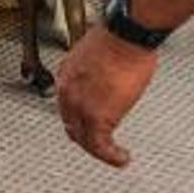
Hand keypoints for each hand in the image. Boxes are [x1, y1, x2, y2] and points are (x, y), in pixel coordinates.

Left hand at [55, 23, 157, 166]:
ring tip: (115, 155)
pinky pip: (100, 146)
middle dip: (86, 136)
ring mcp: (80, 106)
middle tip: (101, 145)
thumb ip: (98, 69)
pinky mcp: (97, 117)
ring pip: (85, 138)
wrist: (127, 34)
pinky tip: (121, 158)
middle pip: (72, 124)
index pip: (67, 103)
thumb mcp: (99, 51)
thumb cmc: (120, 35)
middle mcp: (68, 91)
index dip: (78, 117)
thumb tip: (109, 75)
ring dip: (99, 150)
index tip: (89, 123)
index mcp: (67, 73)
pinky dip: (111, 156)